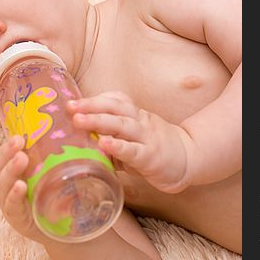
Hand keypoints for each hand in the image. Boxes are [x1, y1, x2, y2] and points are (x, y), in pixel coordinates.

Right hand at [0, 132, 49, 242]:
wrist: (62, 225)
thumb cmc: (51, 192)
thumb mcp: (46, 168)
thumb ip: (45, 151)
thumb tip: (57, 123)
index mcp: (7, 175)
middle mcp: (5, 188)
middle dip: (6, 152)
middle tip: (18, 140)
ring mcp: (10, 203)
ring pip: (3, 185)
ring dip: (10, 170)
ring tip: (21, 158)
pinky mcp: (19, 219)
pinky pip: (12, 206)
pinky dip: (14, 195)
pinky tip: (20, 186)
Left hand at [67, 91, 192, 192]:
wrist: (189, 159)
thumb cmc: (153, 148)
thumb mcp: (133, 136)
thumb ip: (111, 135)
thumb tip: (79, 139)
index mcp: (134, 115)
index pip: (115, 100)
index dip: (95, 99)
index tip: (74, 101)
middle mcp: (140, 121)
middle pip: (115, 108)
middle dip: (90, 106)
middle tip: (70, 107)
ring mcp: (146, 137)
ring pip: (122, 124)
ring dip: (98, 121)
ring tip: (79, 120)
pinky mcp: (151, 157)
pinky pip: (133, 150)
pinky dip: (118, 146)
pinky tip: (103, 144)